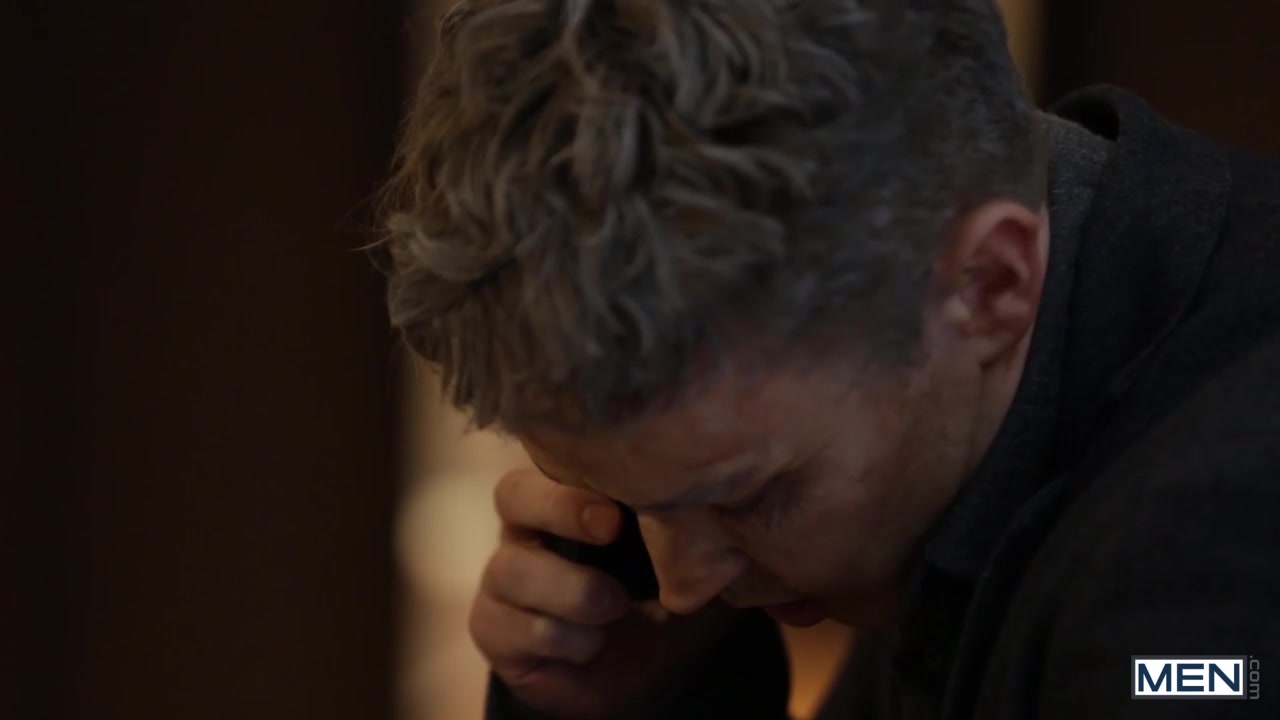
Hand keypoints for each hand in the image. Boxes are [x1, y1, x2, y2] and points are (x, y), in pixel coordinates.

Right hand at [470, 468, 739, 719]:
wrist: (646, 671)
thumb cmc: (665, 595)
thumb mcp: (690, 560)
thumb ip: (695, 527)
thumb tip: (721, 499)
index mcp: (571, 494)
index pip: (551, 456)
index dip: (580, 473)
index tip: (624, 502)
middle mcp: (527, 526)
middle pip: (512, 494)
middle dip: (561, 510)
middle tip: (611, 530)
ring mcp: (503, 577)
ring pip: (511, 569)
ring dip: (573, 591)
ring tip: (616, 607)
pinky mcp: (494, 628)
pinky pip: (511, 627)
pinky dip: (564, 640)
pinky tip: (594, 645)